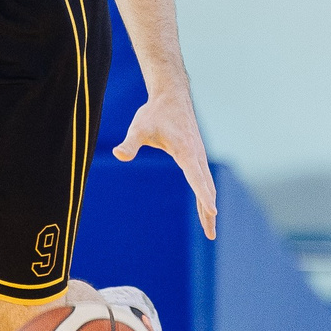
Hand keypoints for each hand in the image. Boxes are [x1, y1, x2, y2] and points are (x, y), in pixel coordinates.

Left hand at [114, 89, 217, 239]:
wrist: (171, 96)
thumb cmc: (154, 113)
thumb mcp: (139, 128)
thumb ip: (130, 143)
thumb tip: (118, 155)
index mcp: (186, 151)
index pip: (197, 178)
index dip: (204, 196)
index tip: (212, 212)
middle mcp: (197, 155)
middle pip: (207, 188)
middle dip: (209, 212)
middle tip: (210, 234)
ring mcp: (199, 156)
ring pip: (208, 185)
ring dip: (209, 206)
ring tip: (210, 229)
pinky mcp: (197, 155)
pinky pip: (204, 180)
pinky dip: (206, 195)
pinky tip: (204, 207)